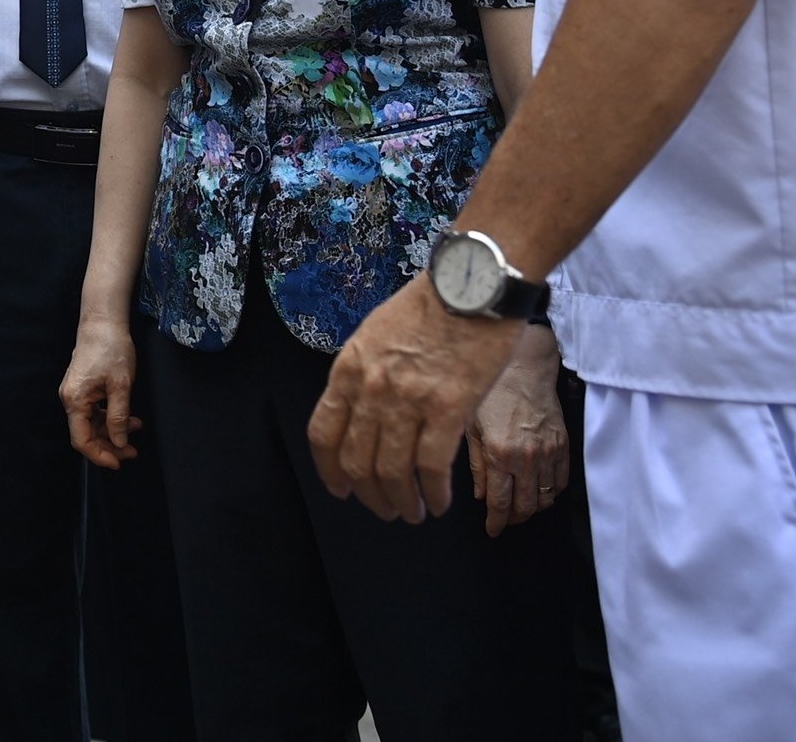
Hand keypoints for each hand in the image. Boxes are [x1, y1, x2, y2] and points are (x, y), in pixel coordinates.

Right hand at [61, 317, 143, 469]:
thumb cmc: (111, 348)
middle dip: (110, 445)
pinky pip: (94, 411)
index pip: (82, 440)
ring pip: (92, 423)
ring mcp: (76, 393)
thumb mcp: (121, 385)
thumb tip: (119, 443)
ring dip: (113, 431)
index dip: (100, 455)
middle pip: (87, 434)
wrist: (103, 321)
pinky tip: (129, 417)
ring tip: (137, 429)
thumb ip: (118, 417)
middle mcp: (71, 399)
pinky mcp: (83, 387)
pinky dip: (111, 417)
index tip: (119, 463)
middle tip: (133, 452)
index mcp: (75, 400)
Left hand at [307, 274, 522, 522]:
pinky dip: (433, 493)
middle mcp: (372, 388)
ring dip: (401, 502)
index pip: (324, 433)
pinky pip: (432, 467)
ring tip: (412, 512)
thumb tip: (363, 412)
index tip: (340, 489)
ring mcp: (408, 400)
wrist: (472, 283)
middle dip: (369, 495)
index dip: (330, 470)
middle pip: (357, 462)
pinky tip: (439, 502)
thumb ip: (365, 374)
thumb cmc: (430, 304)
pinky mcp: (448, 408)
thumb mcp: (376, 333)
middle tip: (384, 508)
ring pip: (392, 472)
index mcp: (349, 368)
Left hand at [465, 325, 568, 534]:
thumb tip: (480, 496)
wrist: (525, 371)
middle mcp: (526, 458)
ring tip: (521, 506)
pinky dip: (551, 493)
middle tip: (506, 520)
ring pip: (545, 499)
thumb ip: (475, 465)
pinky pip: (561, 483)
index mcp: (499, 454)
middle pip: (526, 508)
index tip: (493, 530)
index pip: (500, 503)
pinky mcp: (564, 447)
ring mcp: (549, 454)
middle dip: (514, 519)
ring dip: (533, 509)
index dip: (496, 522)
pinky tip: (538, 490)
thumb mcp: (471, 427)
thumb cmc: (492, 395)